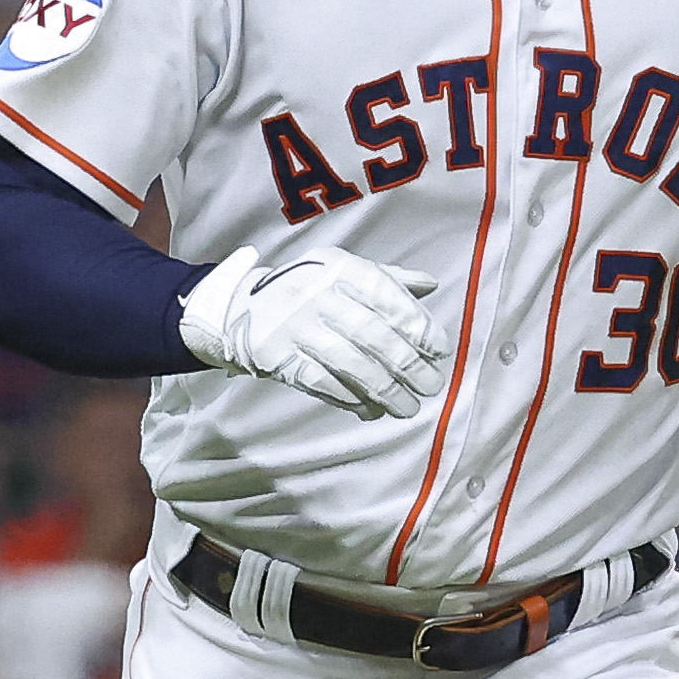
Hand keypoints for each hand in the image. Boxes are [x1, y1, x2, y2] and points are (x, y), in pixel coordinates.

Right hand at [180, 248, 446, 418]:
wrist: (239, 307)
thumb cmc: (306, 290)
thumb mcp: (342, 272)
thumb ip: (387, 279)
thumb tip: (431, 285)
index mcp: (339, 268)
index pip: (387, 297)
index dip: (418, 326)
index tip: (439, 351)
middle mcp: (317, 293)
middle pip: (372, 334)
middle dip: (408, 365)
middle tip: (431, 386)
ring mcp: (295, 326)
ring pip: (350, 363)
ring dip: (385, 390)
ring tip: (409, 408)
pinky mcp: (277, 356)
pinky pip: (321, 382)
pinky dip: (350, 399)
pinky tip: (371, 410)